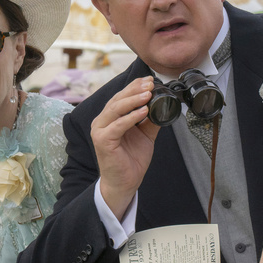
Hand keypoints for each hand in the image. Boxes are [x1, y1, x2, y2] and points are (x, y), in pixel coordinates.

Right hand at [91, 77, 160, 219]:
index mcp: (109, 118)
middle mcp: (101, 121)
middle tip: (150, 84)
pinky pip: (117, 126)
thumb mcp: (145, 135)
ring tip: (148, 94)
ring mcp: (100, 130)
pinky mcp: (102, 141)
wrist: (125, 183)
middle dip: (135, 90)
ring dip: (133, 100)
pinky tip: (144, 111)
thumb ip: (151, 120)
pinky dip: (131, 117)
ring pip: (116, 109)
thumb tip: (163, 104)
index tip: (150, 80)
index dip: (135, 86)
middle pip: (118, 99)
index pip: (121, 97)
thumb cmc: (131, 160)